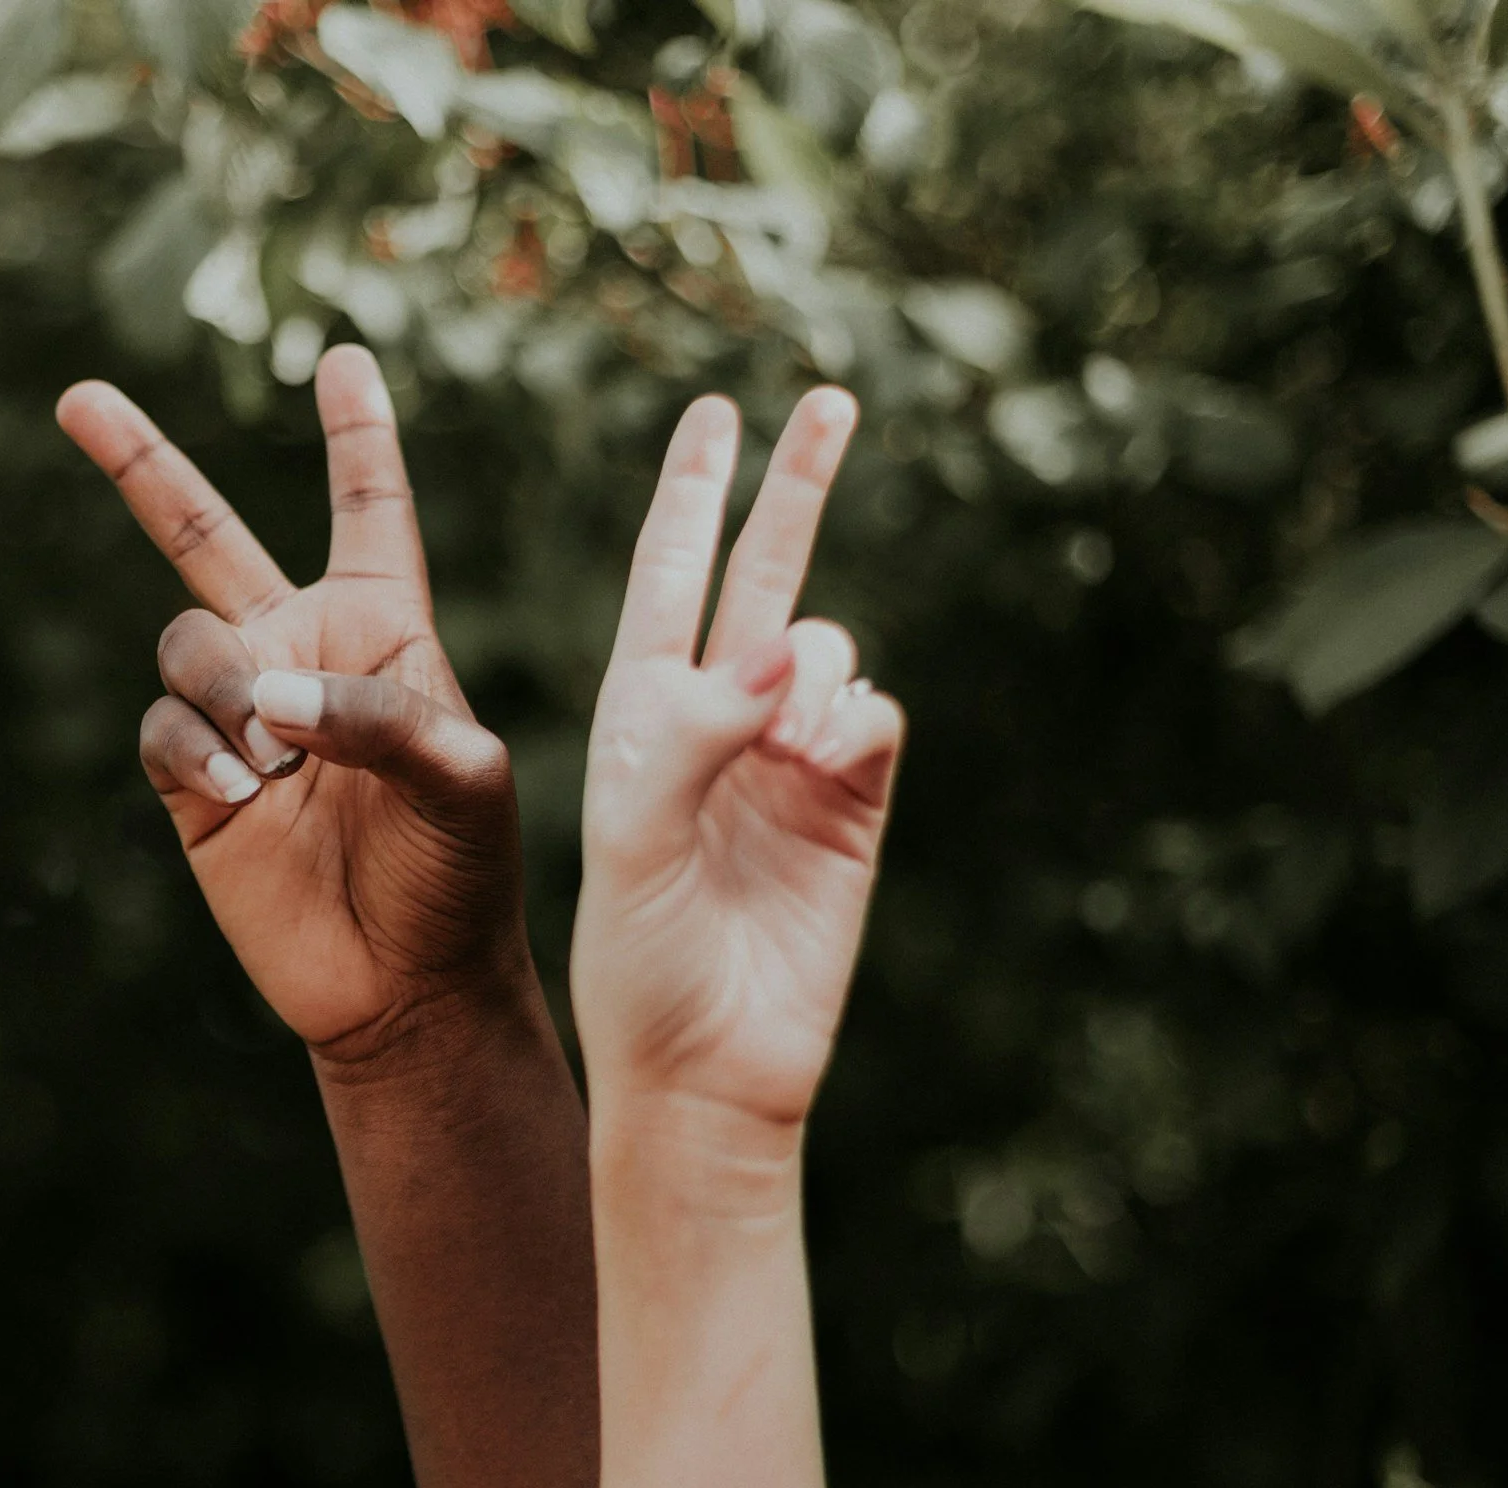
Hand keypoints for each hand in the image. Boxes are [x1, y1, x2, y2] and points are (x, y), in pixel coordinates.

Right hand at [58, 346, 526, 1062]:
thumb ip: (376, 715)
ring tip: (276, 763)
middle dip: (140, 463)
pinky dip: (199, 754)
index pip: (369, 508)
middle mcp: (298, 653)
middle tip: (77, 397)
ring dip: (225, 689)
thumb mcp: (464, 779)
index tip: (343, 357)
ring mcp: (237, 717)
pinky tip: (247, 797)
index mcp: (383, 627)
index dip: (356, 435)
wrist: (405, 985)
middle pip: (204, 535)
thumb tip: (262, 698)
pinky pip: (161, 728)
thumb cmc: (461, 874)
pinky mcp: (192, 783)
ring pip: (183, 643)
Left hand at [571, 388, 904, 1144]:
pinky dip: (856, 722)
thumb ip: (696, 733)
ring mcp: (791, 759)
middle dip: (795, 490)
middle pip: (765, 575)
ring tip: (784, 745)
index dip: (692, 494)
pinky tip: (827, 762)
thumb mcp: (632, 839)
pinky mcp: (855, 804)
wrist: (709, 1067)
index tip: (715, 411)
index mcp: (641, 714)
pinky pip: (874, 716)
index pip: (668, 577)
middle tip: (831, 399)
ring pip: (829, 649)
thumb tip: (791, 649)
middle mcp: (718, 720)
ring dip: (815, 668)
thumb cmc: (638, 960)